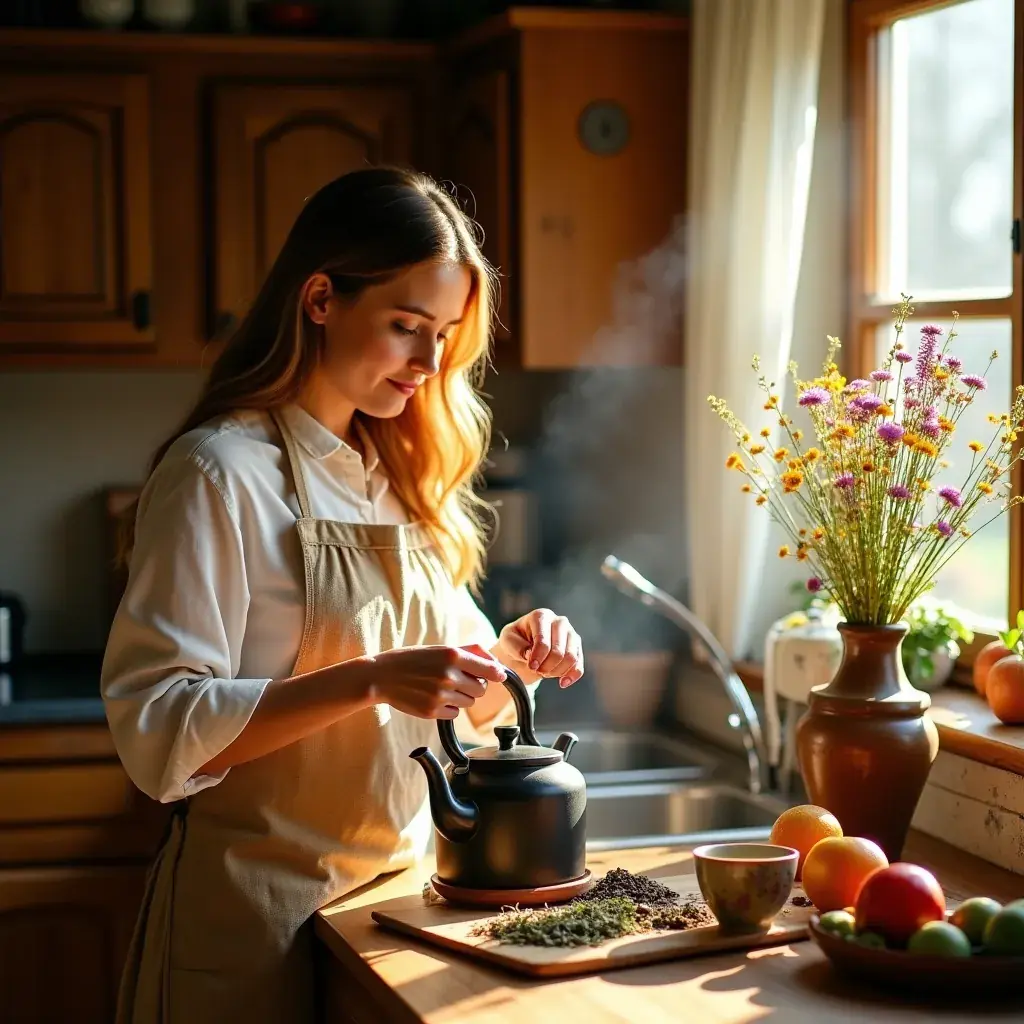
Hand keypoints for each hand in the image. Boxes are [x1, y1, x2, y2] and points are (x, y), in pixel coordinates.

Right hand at [366, 645, 506, 719]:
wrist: (381, 677)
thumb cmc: (412, 659)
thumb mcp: (439, 648)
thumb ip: (469, 652)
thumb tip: (495, 664)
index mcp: (453, 656)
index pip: (490, 670)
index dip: (496, 674)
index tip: (498, 676)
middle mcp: (449, 676)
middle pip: (481, 689)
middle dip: (474, 685)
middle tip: (459, 680)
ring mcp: (441, 695)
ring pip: (469, 702)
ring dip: (461, 697)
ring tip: (442, 687)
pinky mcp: (432, 712)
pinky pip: (455, 713)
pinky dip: (449, 708)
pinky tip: (434, 698)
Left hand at [494, 609, 583, 687]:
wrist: (524, 649)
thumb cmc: (515, 642)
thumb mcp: (508, 641)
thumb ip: (517, 646)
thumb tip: (529, 654)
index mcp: (541, 616)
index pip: (543, 640)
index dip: (538, 657)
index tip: (531, 666)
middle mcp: (559, 622)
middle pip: (559, 651)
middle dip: (547, 666)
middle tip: (536, 670)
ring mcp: (571, 634)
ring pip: (571, 658)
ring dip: (556, 671)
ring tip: (544, 673)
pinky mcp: (577, 647)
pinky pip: (579, 665)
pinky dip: (571, 676)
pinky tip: (562, 682)